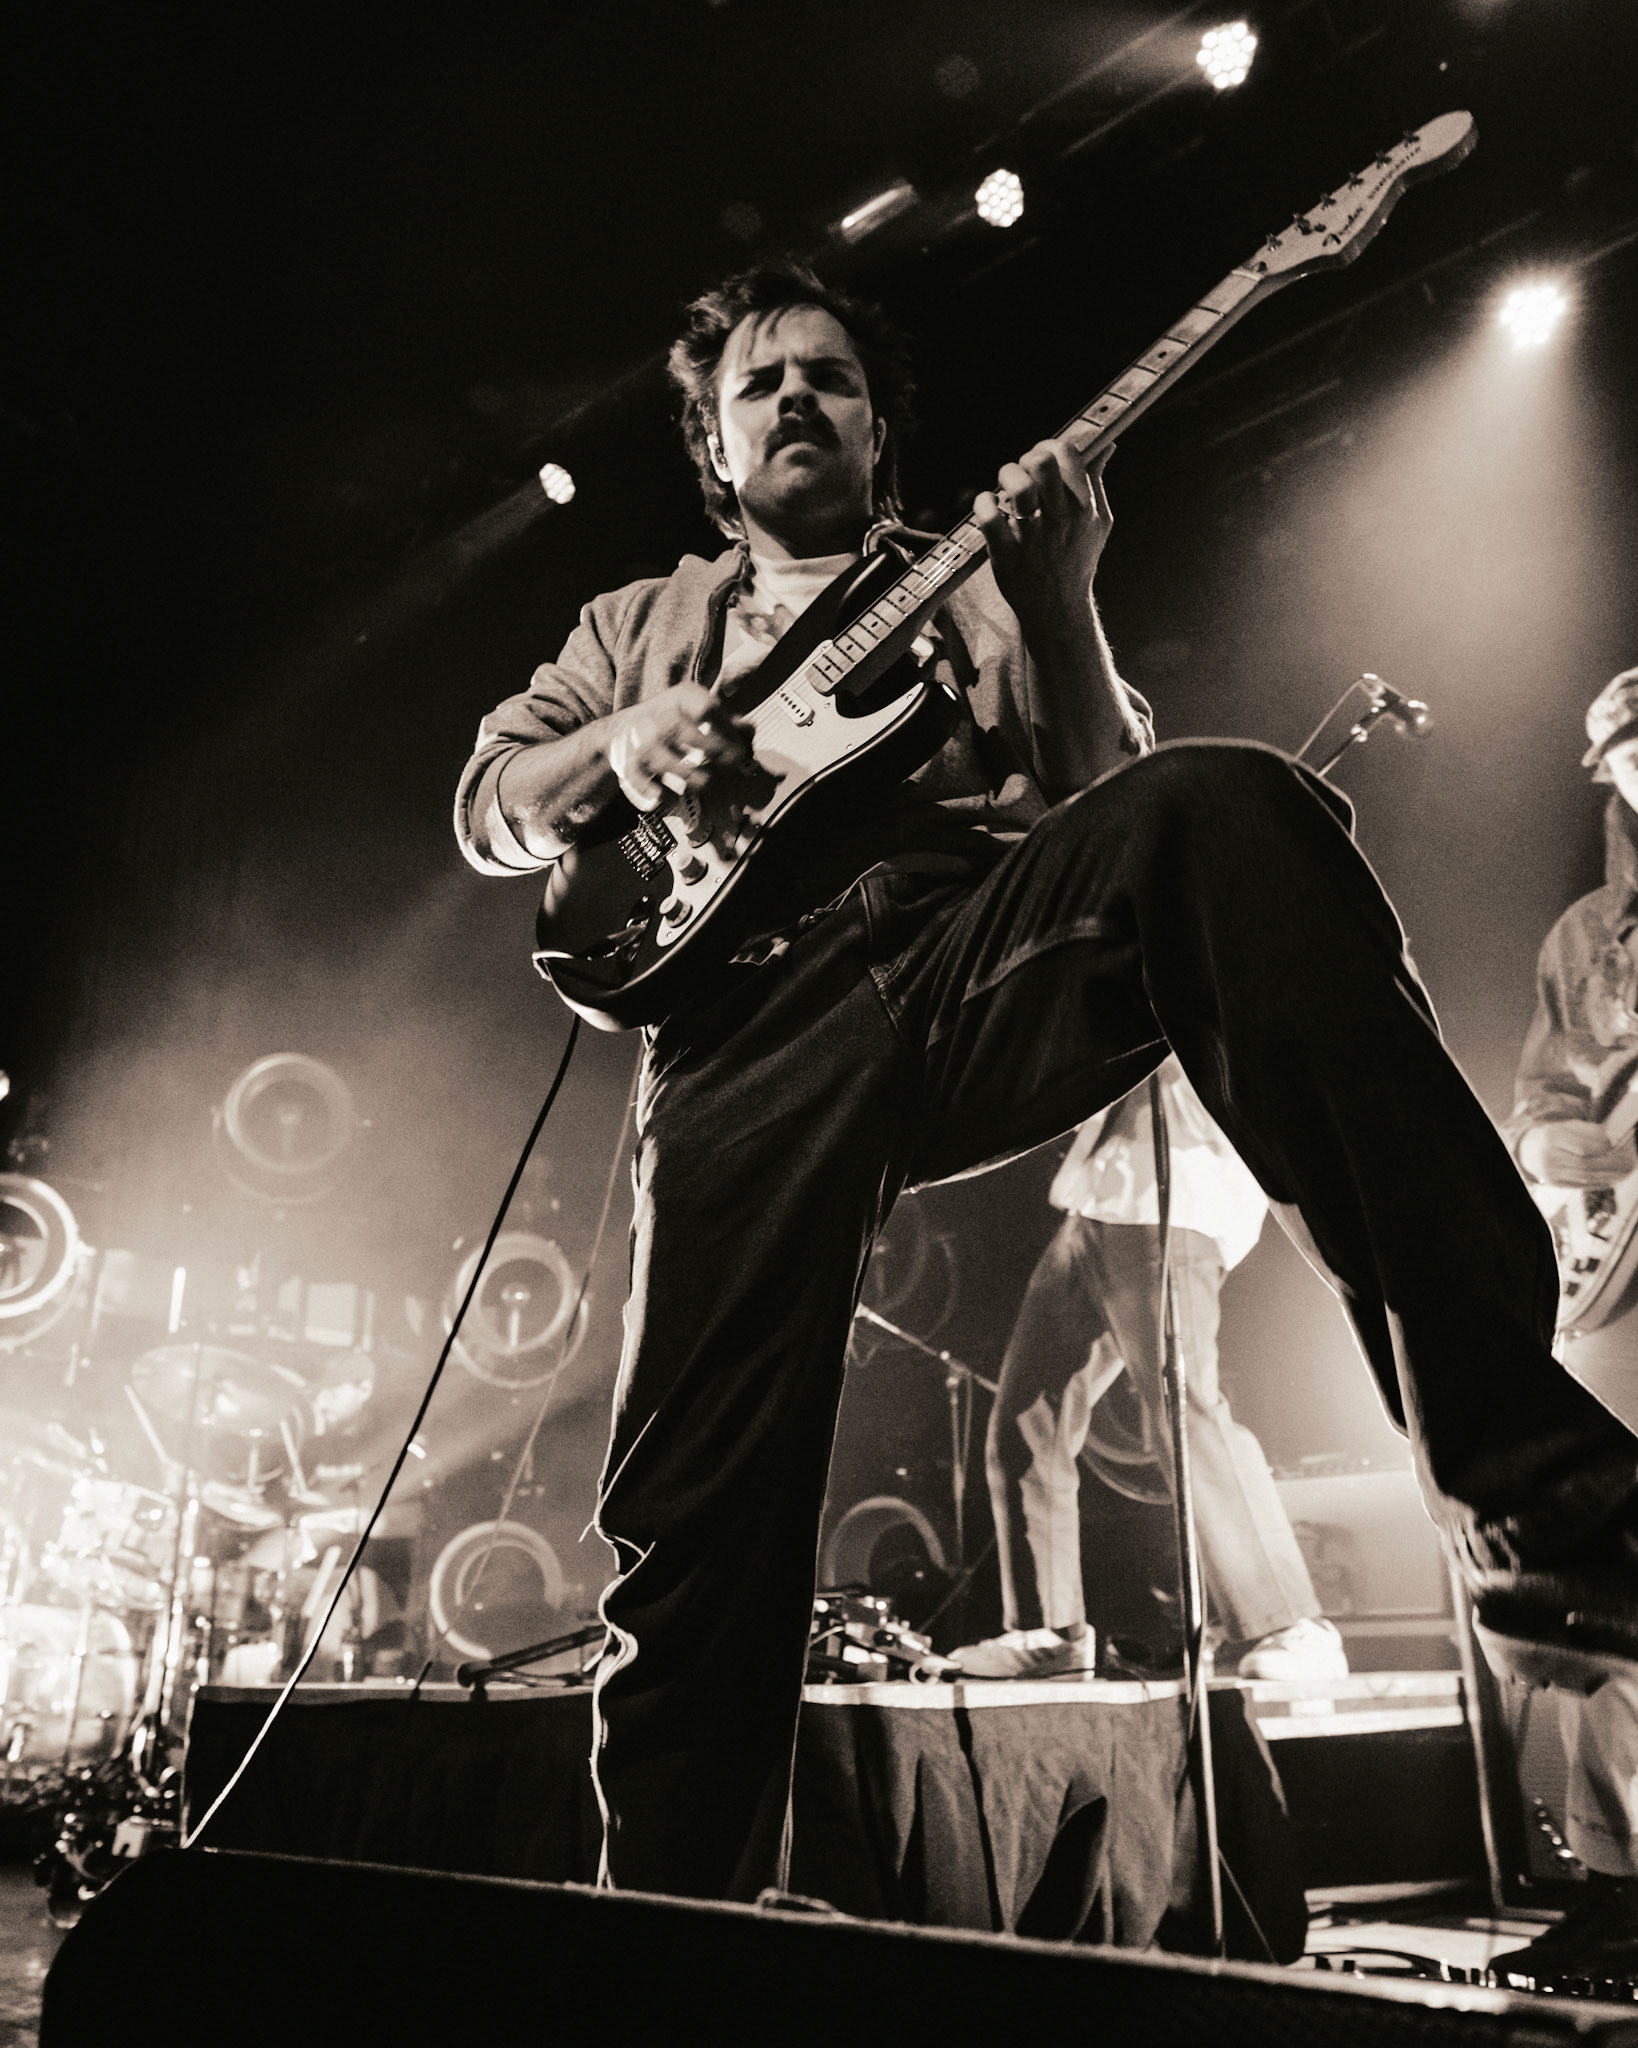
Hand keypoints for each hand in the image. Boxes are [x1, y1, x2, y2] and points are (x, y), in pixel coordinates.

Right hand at [605, 685, 753, 812]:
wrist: (621, 731)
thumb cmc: (672, 721)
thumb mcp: (697, 711)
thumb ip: (726, 720)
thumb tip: (749, 730)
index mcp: (681, 698)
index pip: (706, 707)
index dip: (726, 728)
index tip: (740, 747)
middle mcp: (659, 716)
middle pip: (683, 729)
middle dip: (712, 749)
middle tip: (731, 765)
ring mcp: (642, 740)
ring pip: (664, 758)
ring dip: (689, 774)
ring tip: (704, 783)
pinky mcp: (629, 763)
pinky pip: (640, 779)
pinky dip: (653, 792)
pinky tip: (666, 797)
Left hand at [973, 440, 1112, 645]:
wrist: (1059, 609)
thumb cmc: (1076, 559)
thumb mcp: (1099, 522)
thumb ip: (1098, 481)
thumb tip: (1106, 445)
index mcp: (1084, 507)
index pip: (1068, 454)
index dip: (1049, 446)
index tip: (1042, 457)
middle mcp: (1060, 520)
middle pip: (1041, 463)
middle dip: (1026, 458)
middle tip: (1021, 473)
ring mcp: (1034, 538)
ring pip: (1018, 488)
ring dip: (1005, 478)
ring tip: (1003, 490)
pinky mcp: (1008, 556)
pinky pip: (990, 519)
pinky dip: (983, 504)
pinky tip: (987, 506)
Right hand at [1520, 1120, 1637, 1188]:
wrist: (1529, 1149)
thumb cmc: (1556, 1135)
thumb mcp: (1568, 1126)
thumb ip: (1590, 1131)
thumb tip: (1613, 1142)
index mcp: (1553, 1136)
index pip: (1583, 1146)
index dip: (1603, 1148)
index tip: (1616, 1145)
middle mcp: (1549, 1155)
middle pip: (1585, 1163)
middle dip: (1611, 1164)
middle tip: (1629, 1162)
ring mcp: (1551, 1171)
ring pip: (1585, 1176)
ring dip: (1609, 1176)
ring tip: (1625, 1173)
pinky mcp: (1555, 1183)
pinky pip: (1581, 1185)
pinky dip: (1599, 1184)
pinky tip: (1612, 1180)